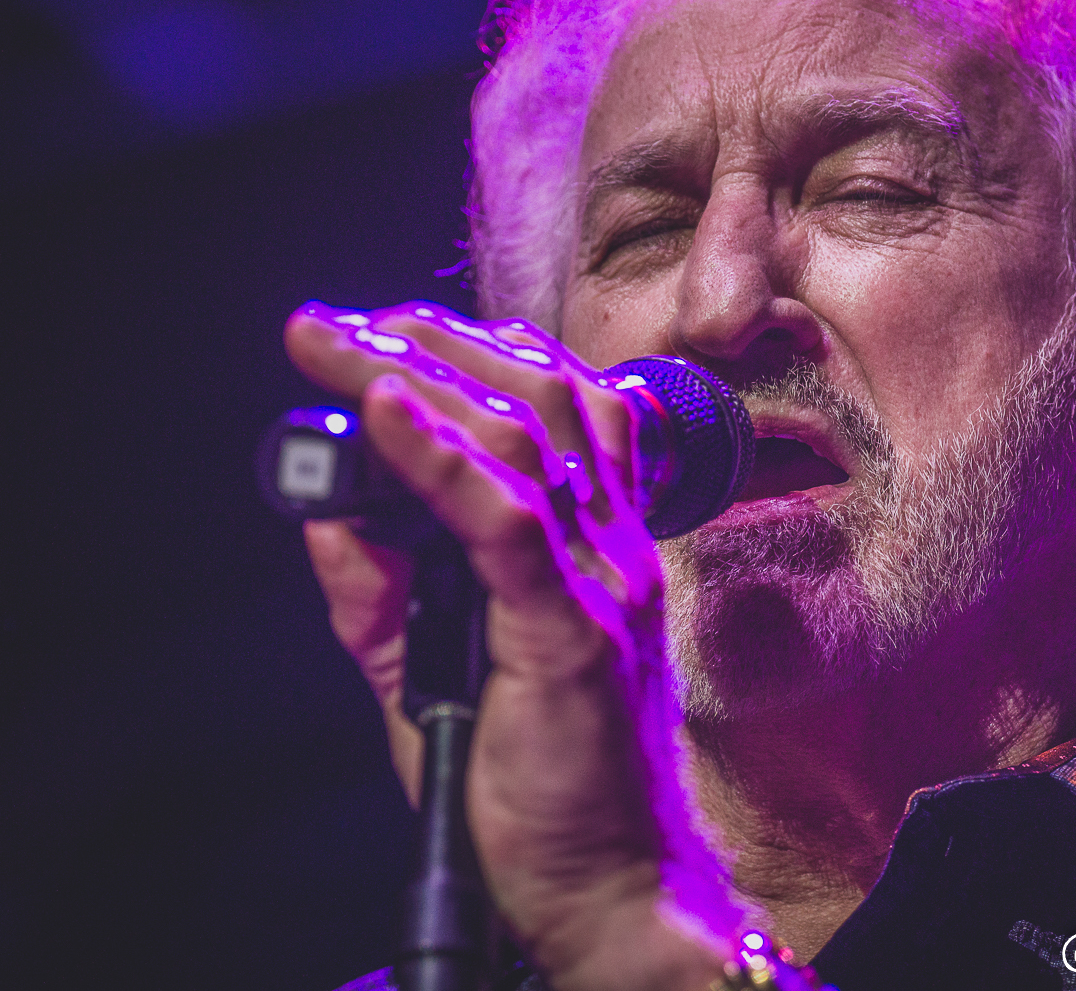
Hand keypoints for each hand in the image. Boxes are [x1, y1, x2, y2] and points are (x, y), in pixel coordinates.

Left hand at [286, 301, 733, 989]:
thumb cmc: (540, 785)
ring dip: (426, 375)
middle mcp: (613, 548)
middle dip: (440, 341)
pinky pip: (506, 523)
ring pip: (527, 437)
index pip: (561, 412)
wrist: (610, 887)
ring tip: (346, 343)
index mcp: (599, 547)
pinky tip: (384, 409)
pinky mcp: (570, 636)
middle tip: (345, 323)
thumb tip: (328, 506)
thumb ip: (386, 592)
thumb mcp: (440, 673)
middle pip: (544, 397)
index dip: (477, 354)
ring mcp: (602, 585)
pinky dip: (440, 458)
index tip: (387, 332)